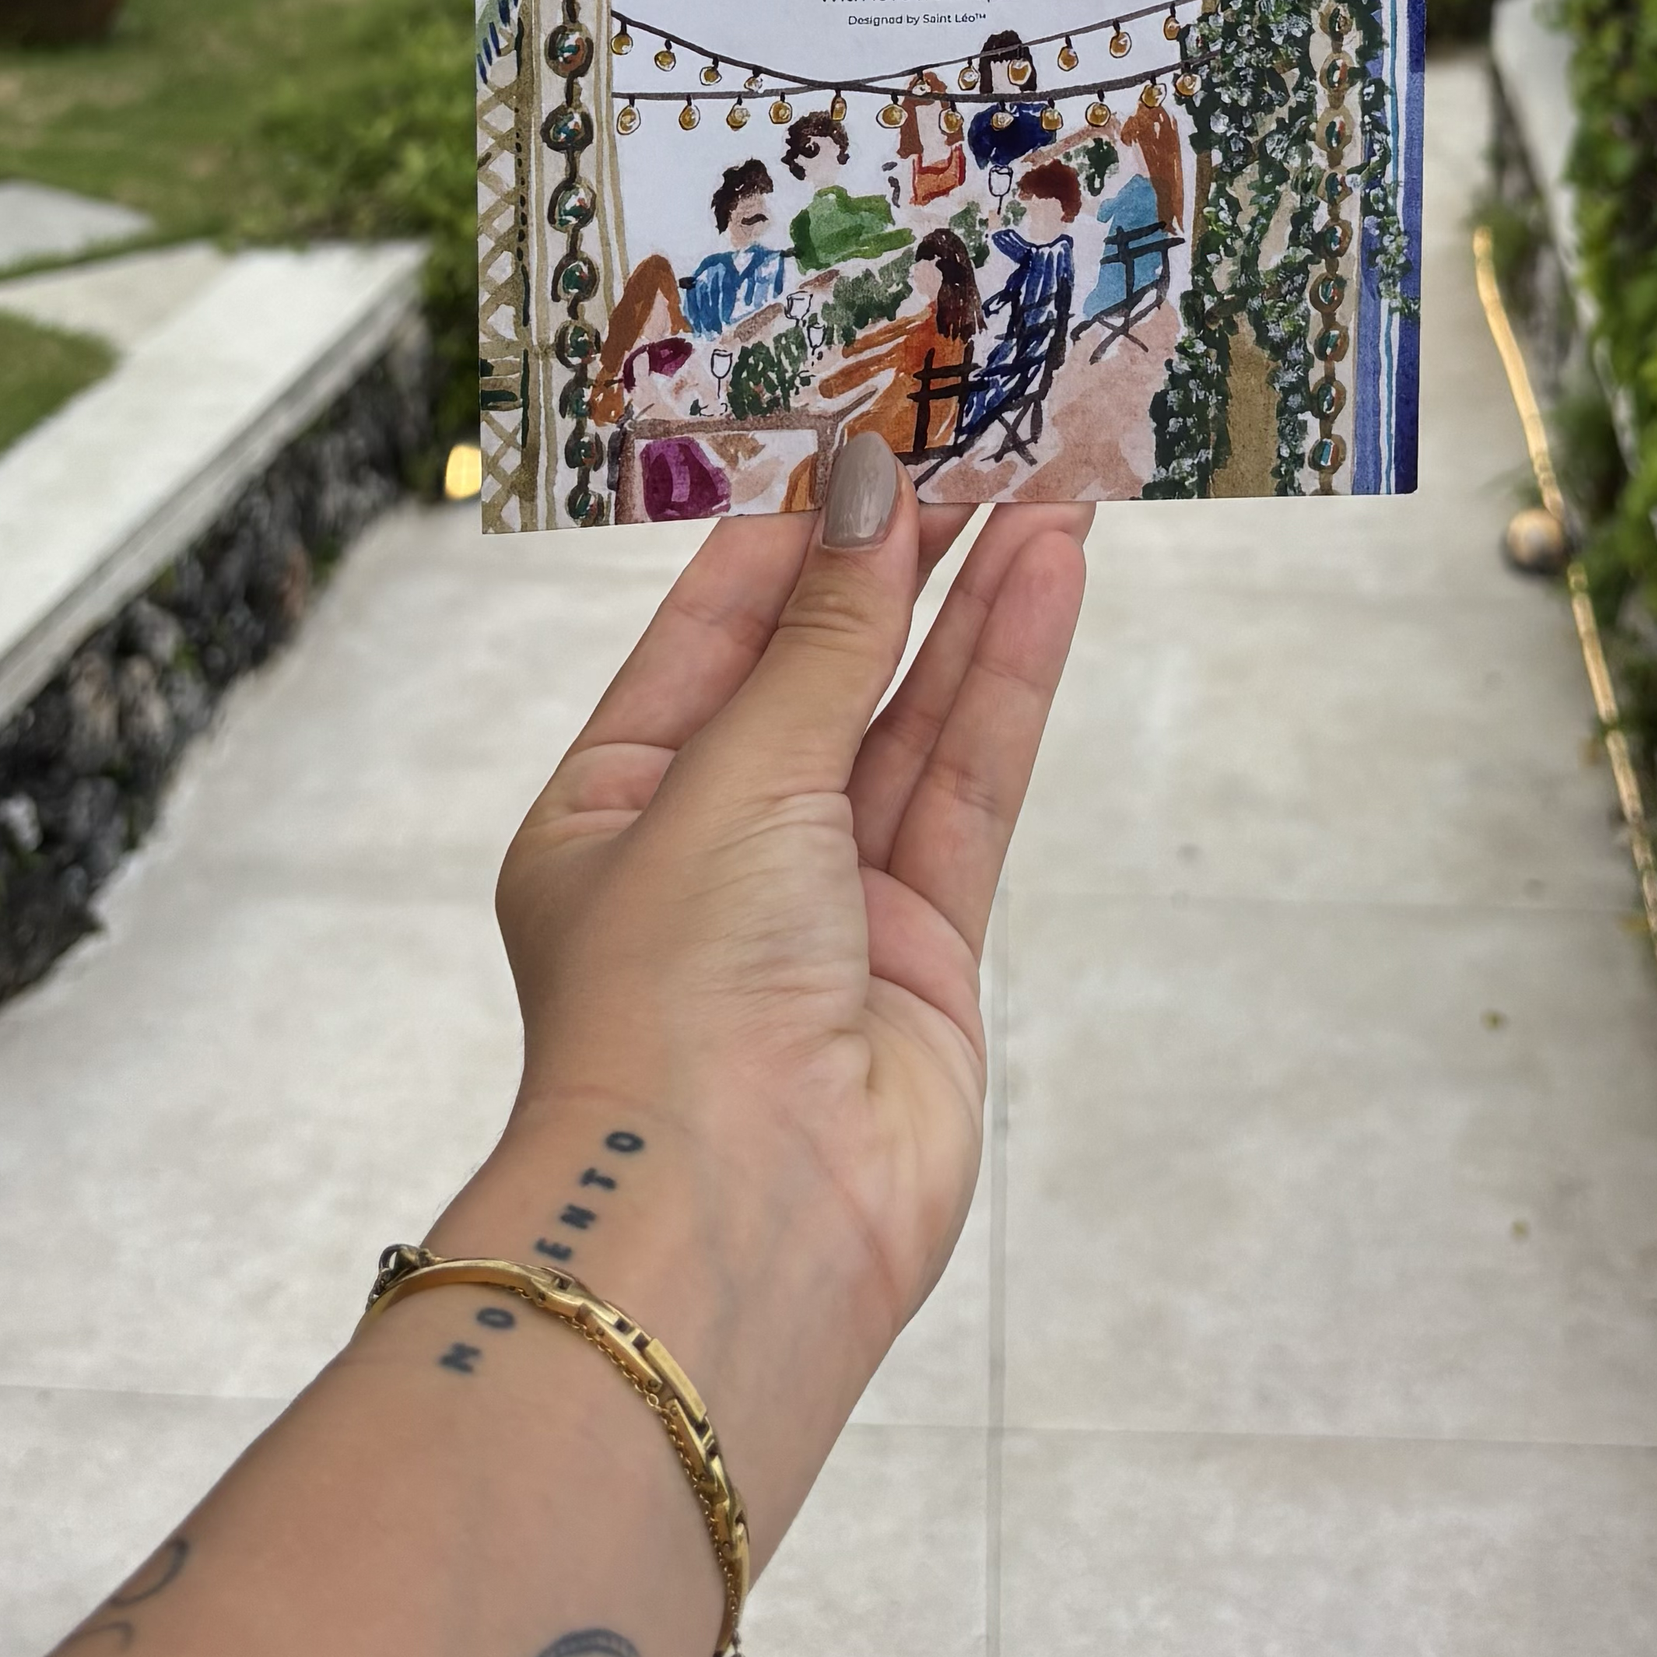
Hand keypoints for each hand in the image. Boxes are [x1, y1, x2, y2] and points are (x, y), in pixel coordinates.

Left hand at [436, 465, 1085, 1551]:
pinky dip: (1006, 685)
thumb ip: (824, 636)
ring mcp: (824, 909)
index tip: (861, 432)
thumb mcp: (734, 775)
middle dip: (896, 560)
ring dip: (973, 605)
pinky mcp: (923, 956)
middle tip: (976, 441)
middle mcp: (713, 853)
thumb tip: (868, 488)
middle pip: (819, 671)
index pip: (704, 635)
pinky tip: (1048, 583)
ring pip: (908, 722)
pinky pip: (967, 790)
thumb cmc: (675, 995)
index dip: (785, 534)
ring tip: (1046, 485)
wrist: (740, 1225)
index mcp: (608, 810)